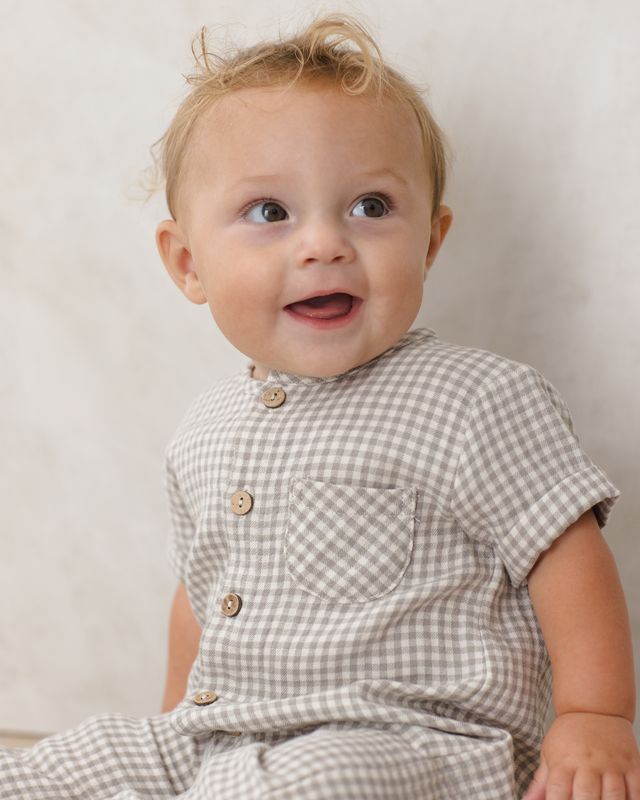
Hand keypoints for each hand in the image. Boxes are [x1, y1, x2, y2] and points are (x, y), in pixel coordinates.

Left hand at [523, 712, 639, 798]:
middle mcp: (587, 762)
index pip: (557, 790)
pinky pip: (635, 789)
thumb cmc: (570, 734)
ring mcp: (611, 764)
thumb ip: (541, 782)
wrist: (594, 708)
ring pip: (613, 795)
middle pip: (586, 795)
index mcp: (564, 761)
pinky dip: (632, 799)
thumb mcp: (550, 753)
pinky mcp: (631, 765)